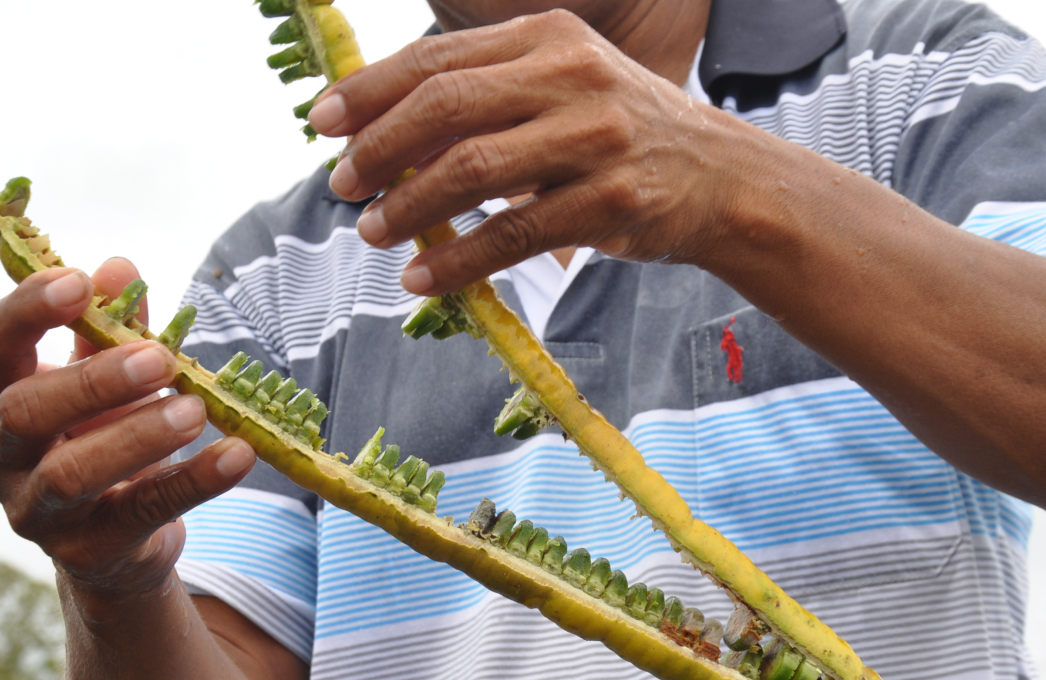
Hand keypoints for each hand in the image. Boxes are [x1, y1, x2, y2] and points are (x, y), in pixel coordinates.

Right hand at [0, 259, 255, 595]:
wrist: (114, 537)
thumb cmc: (99, 436)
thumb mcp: (103, 379)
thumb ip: (108, 329)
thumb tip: (122, 269)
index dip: (27, 312)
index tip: (78, 281)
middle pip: (26, 414)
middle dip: (93, 382)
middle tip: (158, 357)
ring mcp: (34, 512)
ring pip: (72, 474)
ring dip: (139, 436)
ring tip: (195, 409)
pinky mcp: (86, 552)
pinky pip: (141, 514)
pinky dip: (193, 482)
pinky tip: (236, 454)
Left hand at [309, 9, 751, 294]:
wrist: (722, 177)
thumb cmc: (624, 135)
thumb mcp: (562, 90)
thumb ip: (487, 100)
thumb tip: (386, 137)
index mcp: (549, 37)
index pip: (438, 58)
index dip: (371, 91)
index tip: (324, 123)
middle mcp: (572, 76)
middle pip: (447, 107)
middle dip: (380, 148)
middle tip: (344, 185)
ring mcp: (596, 138)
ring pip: (474, 170)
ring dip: (411, 206)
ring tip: (375, 233)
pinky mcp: (611, 200)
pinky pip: (514, 234)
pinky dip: (459, 259)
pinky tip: (426, 276)